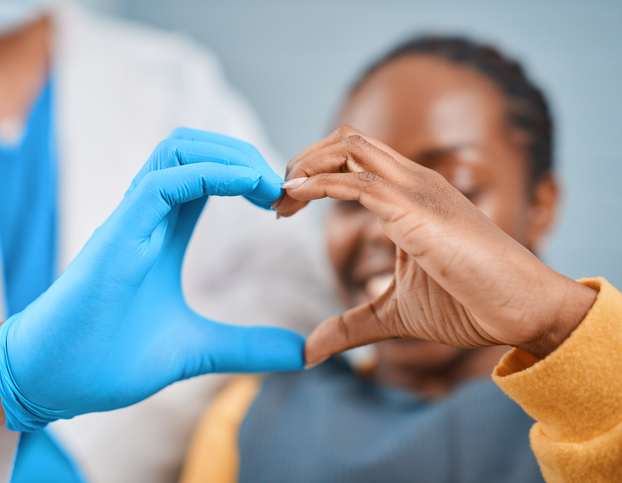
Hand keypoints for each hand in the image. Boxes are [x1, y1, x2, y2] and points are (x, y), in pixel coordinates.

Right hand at [0, 129, 303, 431]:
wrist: (51, 382)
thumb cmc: (107, 359)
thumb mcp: (196, 350)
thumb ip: (246, 348)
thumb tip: (301, 353)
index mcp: (162, 233)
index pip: (205, 176)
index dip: (247, 175)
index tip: (284, 203)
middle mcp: (145, 217)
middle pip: (193, 148)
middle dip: (244, 155)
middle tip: (284, 190)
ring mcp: (129, 221)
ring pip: (176, 150)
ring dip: (229, 156)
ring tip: (268, 187)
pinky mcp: (116, 236)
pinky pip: (163, 183)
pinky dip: (210, 175)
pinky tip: (247, 190)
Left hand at [275, 126, 596, 365]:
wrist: (523, 311)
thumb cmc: (468, 304)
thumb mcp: (393, 314)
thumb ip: (350, 325)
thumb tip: (309, 351)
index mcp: (412, 194)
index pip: (354, 158)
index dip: (313, 171)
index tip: (285, 204)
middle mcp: (414, 182)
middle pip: (347, 140)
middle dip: (303, 160)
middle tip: (276, 199)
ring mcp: (417, 191)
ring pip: (349, 148)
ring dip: (305, 166)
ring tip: (280, 199)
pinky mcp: (417, 211)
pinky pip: (357, 183)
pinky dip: (318, 184)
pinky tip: (295, 199)